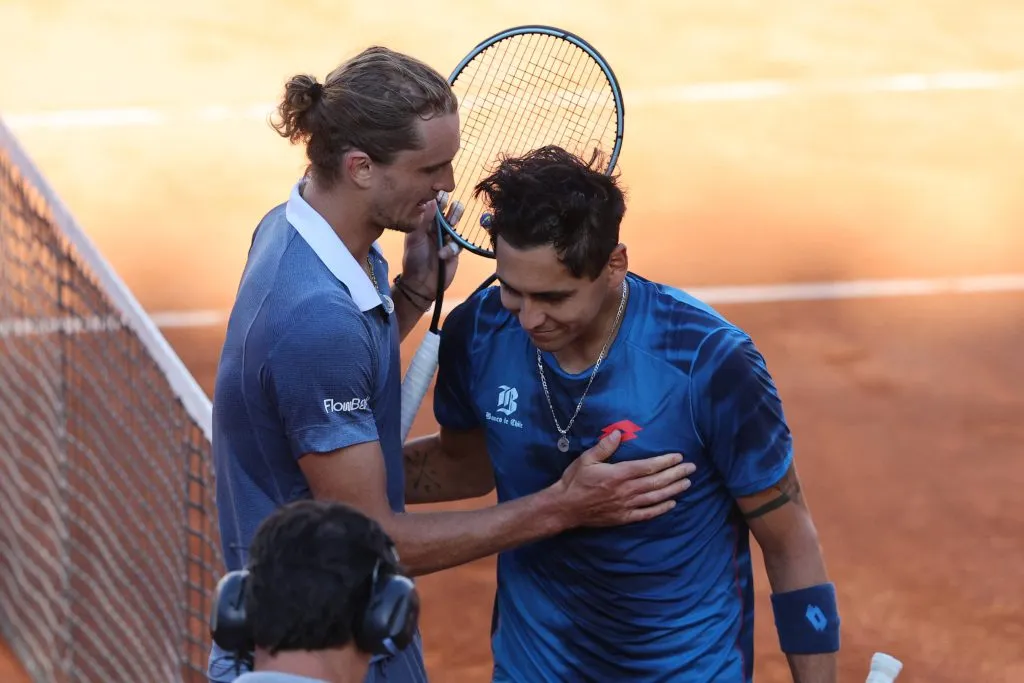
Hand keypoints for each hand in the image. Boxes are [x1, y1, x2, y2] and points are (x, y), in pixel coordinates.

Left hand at [400, 191, 463, 298]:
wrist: (420, 284)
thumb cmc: (414, 260)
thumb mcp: (415, 239)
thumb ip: (423, 221)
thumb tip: (431, 201)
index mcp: (425, 225)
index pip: (434, 209)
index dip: (438, 200)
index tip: (441, 192)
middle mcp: (437, 230)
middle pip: (448, 214)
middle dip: (451, 208)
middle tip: (452, 203)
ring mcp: (447, 240)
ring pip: (456, 225)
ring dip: (456, 219)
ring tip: (455, 215)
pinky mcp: (454, 252)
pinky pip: (457, 245)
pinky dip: (450, 248)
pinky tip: (442, 254)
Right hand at [552, 431, 694, 528]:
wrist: (565, 508)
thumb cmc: (575, 481)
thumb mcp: (586, 459)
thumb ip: (604, 447)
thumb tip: (618, 433)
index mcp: (618, 474)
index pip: (648, 467)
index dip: (665, 461)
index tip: (678, 456)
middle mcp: (626, 490)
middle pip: (656, 481)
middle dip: (676, 474)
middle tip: (691, 468)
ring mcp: (626, 505)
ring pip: (655, 497)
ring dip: (673, 489)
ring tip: (687, 483)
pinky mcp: (624, 517)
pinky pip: (647, 514)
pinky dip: (661, 508)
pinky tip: (672, 503)